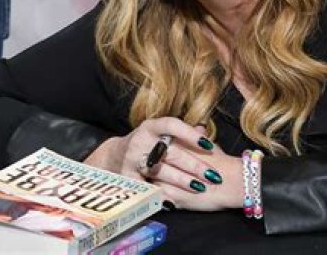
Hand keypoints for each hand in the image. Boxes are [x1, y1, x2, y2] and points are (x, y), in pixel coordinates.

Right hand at [84, 118, 236, 206]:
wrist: (114, 156)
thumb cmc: (147, 144)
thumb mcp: (159, 133)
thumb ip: (181, 134)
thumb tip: (204, 131)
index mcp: (151, 127)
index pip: (172, 125)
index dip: (190, 134)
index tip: (208, 145)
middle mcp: (140, 140)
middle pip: (170, 152)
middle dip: (193, 165)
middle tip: (212, 174)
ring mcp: (132, 159)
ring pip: (160, 171)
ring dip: (181, 180)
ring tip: (200, 187)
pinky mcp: (126, 178)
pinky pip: (146, 188)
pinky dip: (160, 195)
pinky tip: (174, 201)